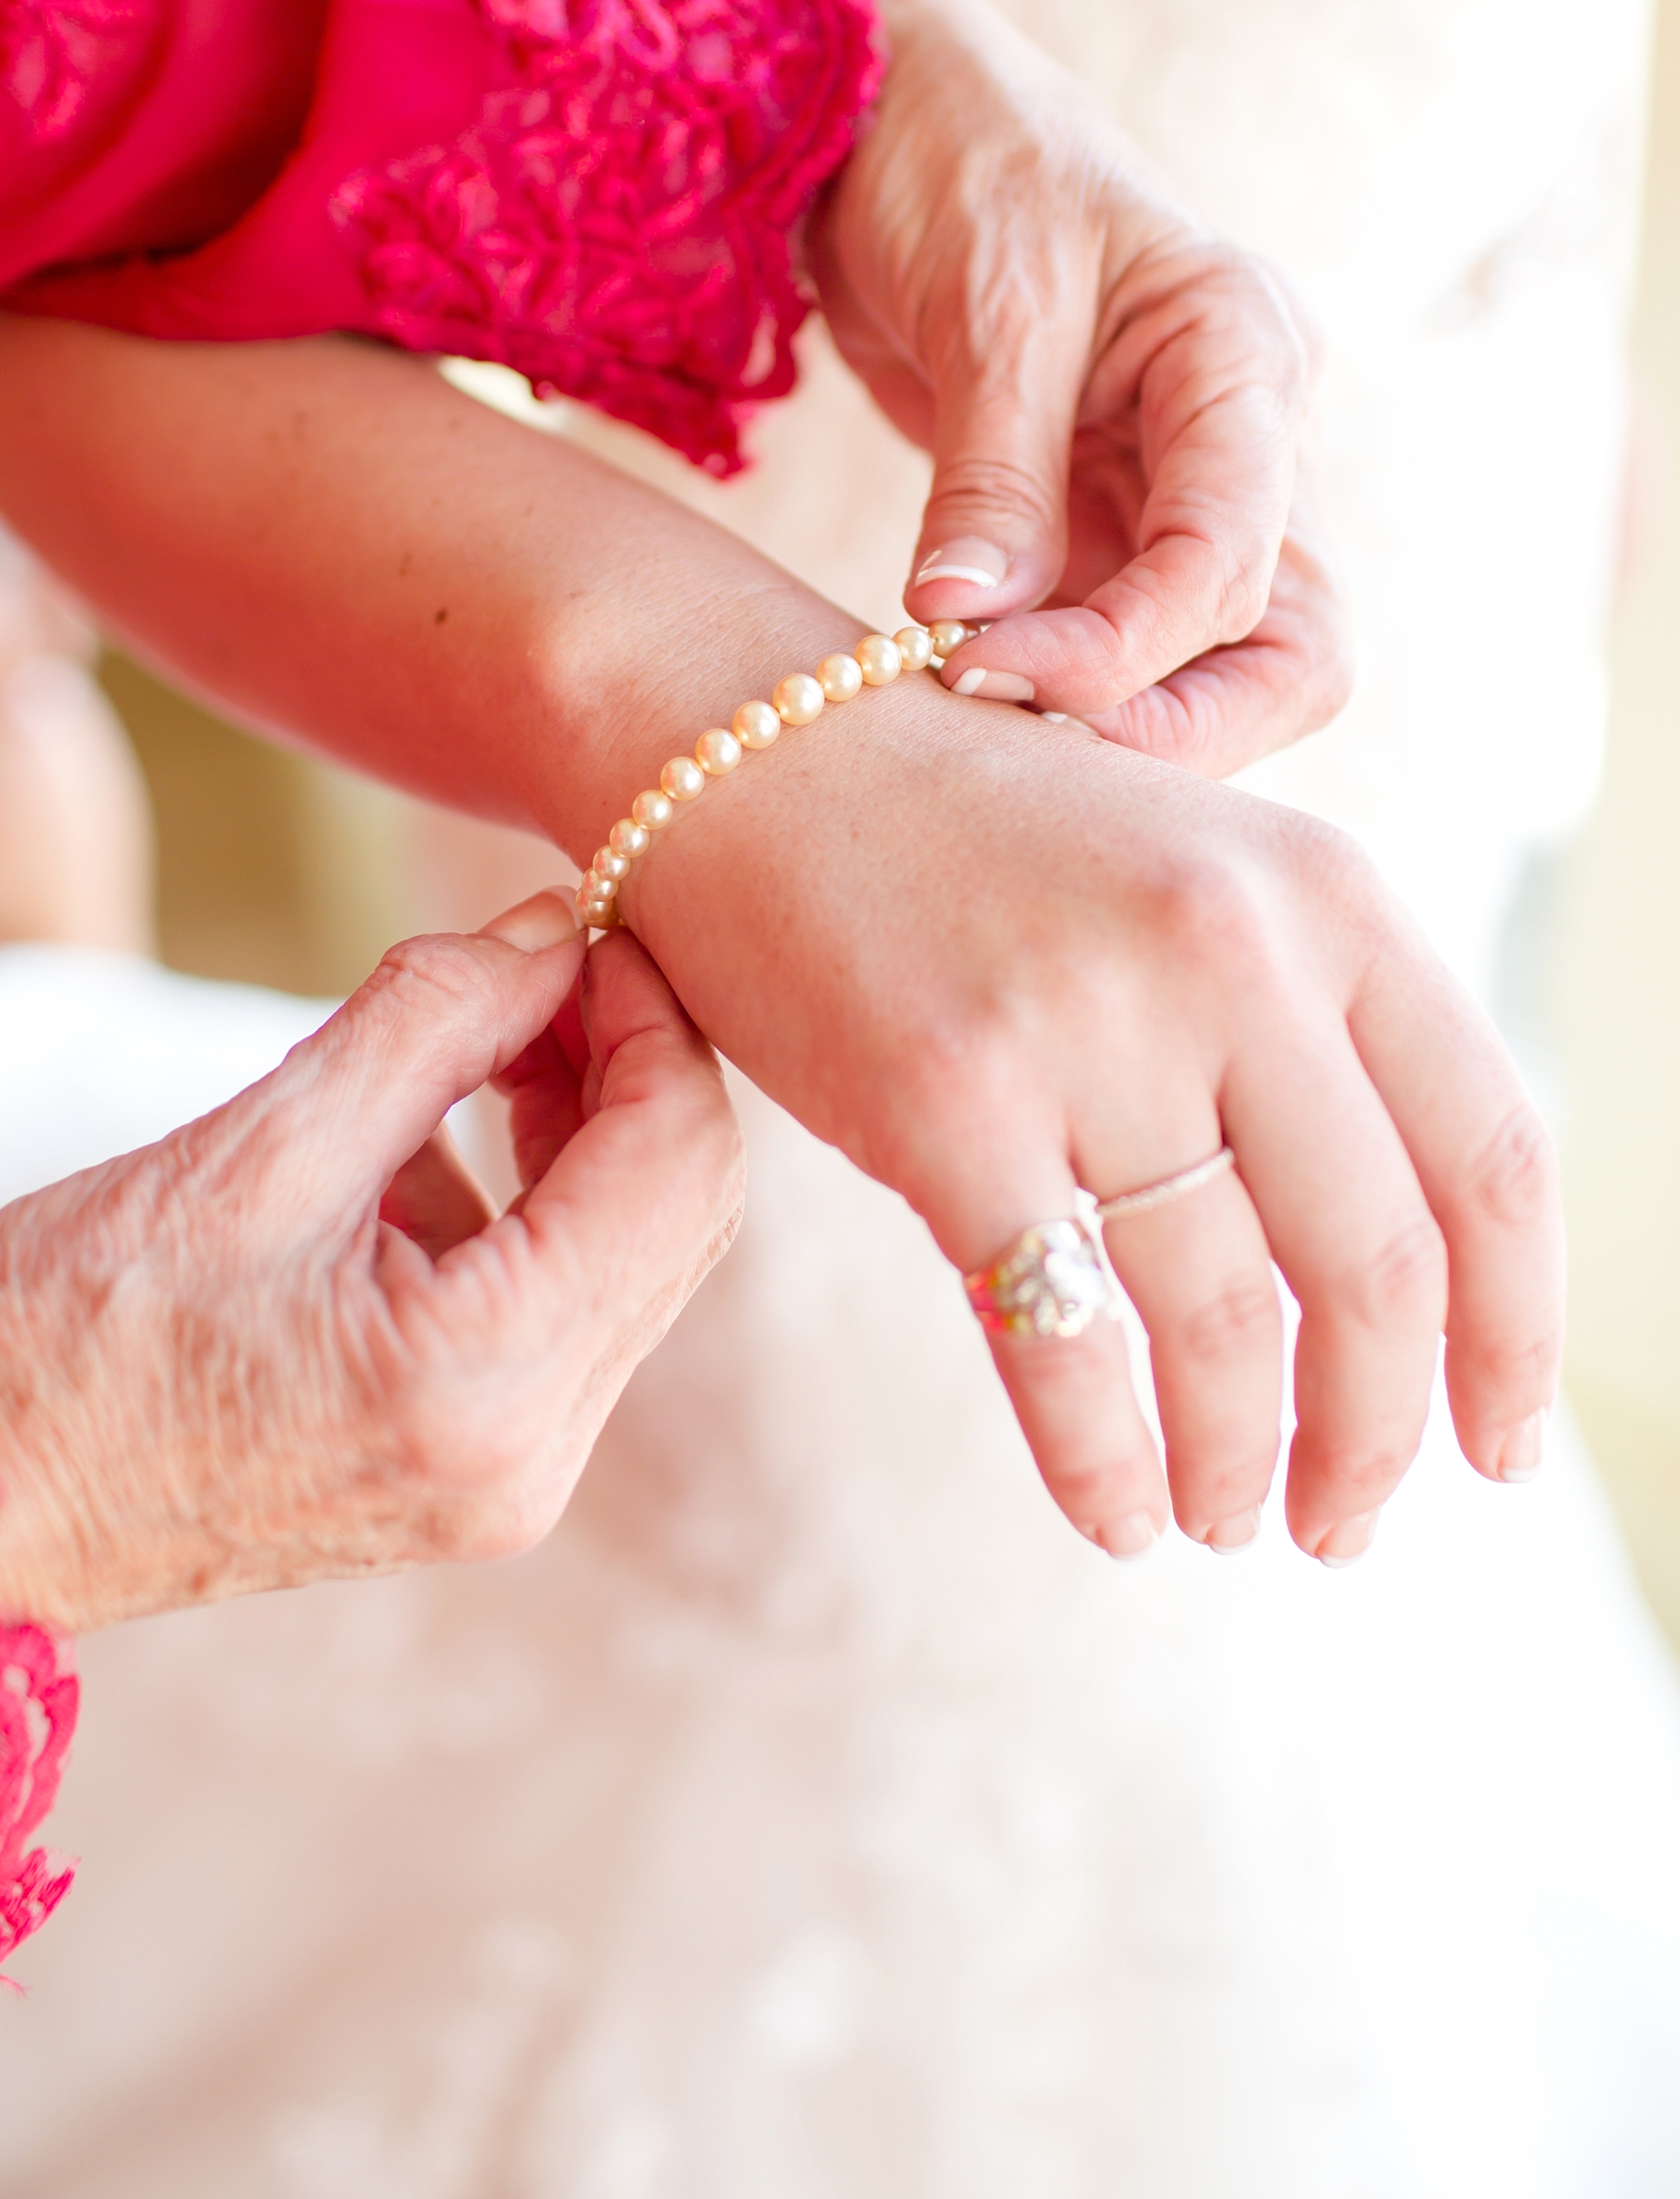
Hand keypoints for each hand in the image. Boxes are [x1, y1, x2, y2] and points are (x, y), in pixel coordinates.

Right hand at [0, 895, 741, 1629]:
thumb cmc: (69, 1335)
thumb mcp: (262, 1144)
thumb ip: (435, 1018)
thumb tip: (556, 926)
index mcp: (489, 1383)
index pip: (677, 1163)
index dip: (652, 1018)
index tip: (587, 922)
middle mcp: (530, 1458)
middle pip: (677, 1214)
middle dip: (625, 1066)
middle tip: (539, 962)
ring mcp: (504, 1481)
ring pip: (625, 1257)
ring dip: (571, 1126)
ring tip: (463, 1036)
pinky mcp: (463, 1473)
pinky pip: (553, 1309)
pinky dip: (516, 1202)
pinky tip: (408, 1145)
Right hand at [626, 677, 1560, 1563]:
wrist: (755, 750)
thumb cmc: (984, 846)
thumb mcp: (1198, 885)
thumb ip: (1313, 1034)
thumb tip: (1406, 1283)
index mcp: (1326, 896)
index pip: (1490, 1154)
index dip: (1516, 1331)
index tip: (1498, 1444)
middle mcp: (1232, 947)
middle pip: (1374, 1263)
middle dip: (1377, 1434)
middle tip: (1346, 1522)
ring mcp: (1090, 1021)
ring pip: (1221, 1321)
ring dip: (1237, 1461)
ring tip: (1225, 1518)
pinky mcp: (947, 1098)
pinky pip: (1060, 1339)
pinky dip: (1102, 1461)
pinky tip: (1115, 1509)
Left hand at [811, 0, 1349, 775]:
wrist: (896, 125)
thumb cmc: (961, 163)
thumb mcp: (983, 303)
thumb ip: (991, 471)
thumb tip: (966, 624)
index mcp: (1246, 355)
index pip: (1237, 563)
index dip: (1122, 649)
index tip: (980, 667)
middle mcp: (1247, 438)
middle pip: (1290, 651)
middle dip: (1172, 725)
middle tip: (1021, 742)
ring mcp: (1188, 491)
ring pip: (1221, 667)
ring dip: (1115, 719)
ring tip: (978, 714)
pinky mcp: (1113, 525)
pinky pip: (1123, 645)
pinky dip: (1060, 688)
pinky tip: (968, 691)